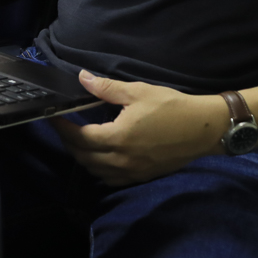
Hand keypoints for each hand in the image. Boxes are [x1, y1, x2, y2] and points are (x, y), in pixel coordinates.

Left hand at [50, 71, 227, 185]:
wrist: (203, 129)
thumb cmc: (172, 107)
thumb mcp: (138, 91)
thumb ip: (107, 88)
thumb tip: (83, 78)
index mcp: (118, 137)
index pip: (79, 137)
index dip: (63, 128)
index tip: (54, 117)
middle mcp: (121, 160)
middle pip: (83, 157)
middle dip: (69, 143)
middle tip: (64, 127)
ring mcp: (131, 172)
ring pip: (95, 171)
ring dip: (83, 157)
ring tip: (79, 140)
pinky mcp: (141, 176)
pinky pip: (111, 179)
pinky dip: (99, 169)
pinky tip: (100, 157)